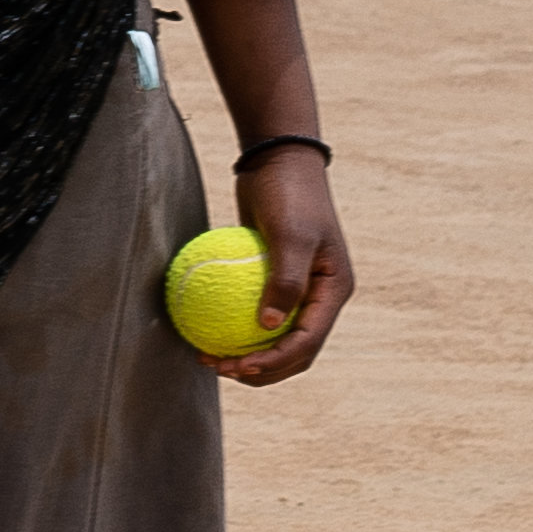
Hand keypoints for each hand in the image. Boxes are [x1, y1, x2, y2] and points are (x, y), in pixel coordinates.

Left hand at [218, 154, 352, 384]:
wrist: (277, 163)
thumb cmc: (288, 195)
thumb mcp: (290, 235)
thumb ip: (285, 280)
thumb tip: (270, 327)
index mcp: (333, 292)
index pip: (307, 342)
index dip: (275, 362)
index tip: (238, 367)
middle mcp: (319, 296)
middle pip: (293, 350)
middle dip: (260, 368)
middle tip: (218, 368)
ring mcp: (297, 290)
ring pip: (272, 336)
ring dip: (244, 352)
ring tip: (207, 356)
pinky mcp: (271, 279)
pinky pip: (250, 311)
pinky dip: (230, 324)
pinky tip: (198, 327)